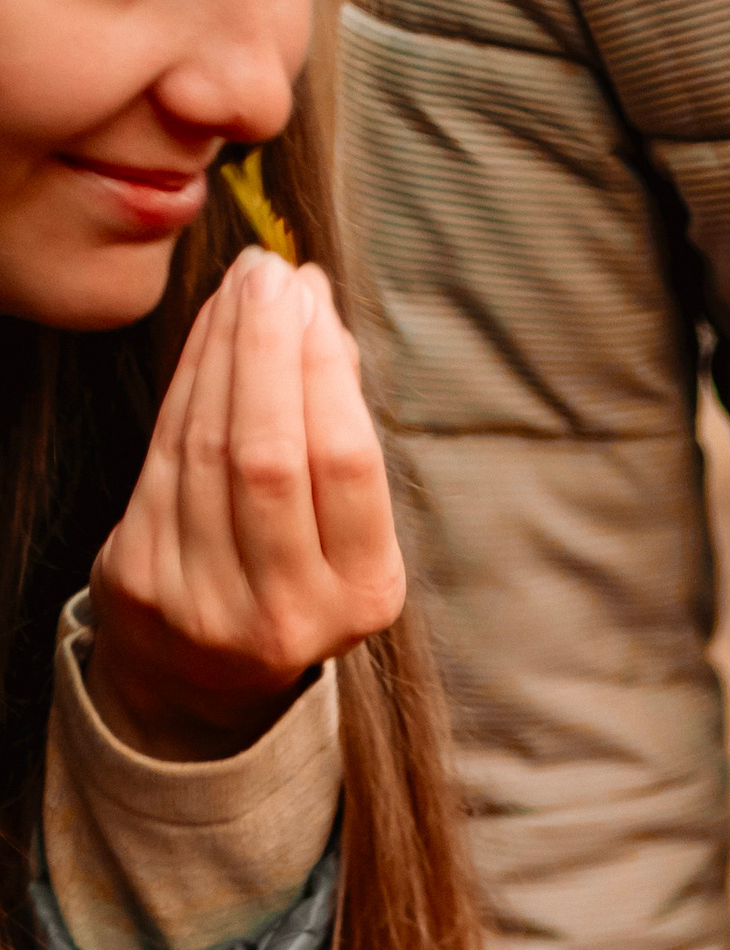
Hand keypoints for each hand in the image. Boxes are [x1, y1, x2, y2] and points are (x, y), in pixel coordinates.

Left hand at [88, 249, 404, 763]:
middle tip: (268, 273)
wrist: (204, 675)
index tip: (311, 296)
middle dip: (268, 349)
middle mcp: (290, 610)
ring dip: (222, 350)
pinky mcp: (148, 580)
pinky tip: (205, 334)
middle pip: (272, 454)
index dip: (324, 369)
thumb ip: (340, 431)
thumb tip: (318, 315)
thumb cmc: (290, 577)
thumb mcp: (344, 531)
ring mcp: (211, 602)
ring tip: (240, 288)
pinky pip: (163, 458)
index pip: (346, 463)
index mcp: (362, 597)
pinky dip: (184, 383)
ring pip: (210, 448)